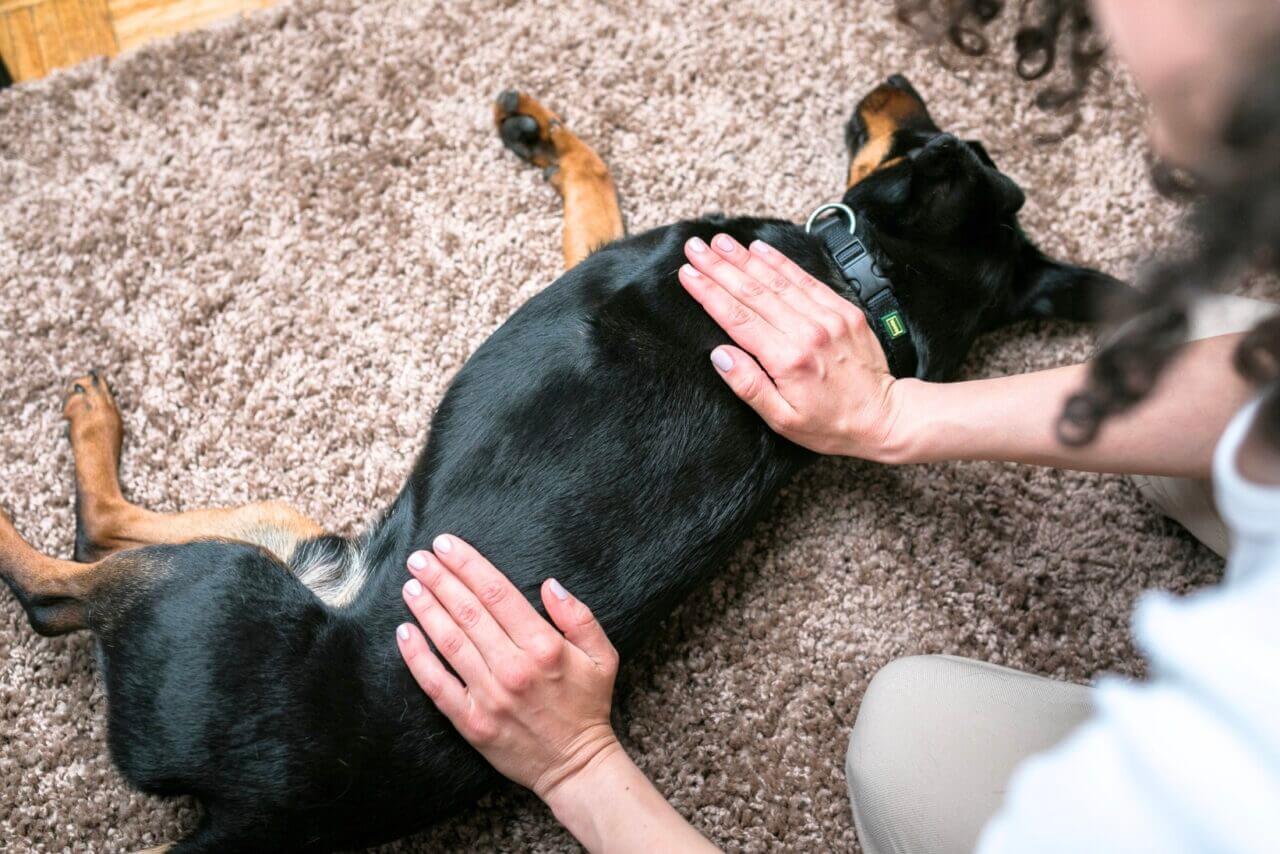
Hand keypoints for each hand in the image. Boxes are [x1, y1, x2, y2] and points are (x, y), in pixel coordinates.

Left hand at [396, 535, 621, 800]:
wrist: (576, 766)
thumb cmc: (588, 706)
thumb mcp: (603, 655)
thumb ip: (578, 616)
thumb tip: (549, 584)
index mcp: (544, 646)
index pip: (497, 593)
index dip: (468, 564)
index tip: (446, 545)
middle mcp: (513, 667)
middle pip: (468, 611)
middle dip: (440, 579)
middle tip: (419, 557)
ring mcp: (489, 696)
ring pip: (450, 642)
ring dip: (427, 610)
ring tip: (410, 586)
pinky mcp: (472, 722)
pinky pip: (437, 685)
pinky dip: (418, 658)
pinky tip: (405, 634)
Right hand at [678, 233, 913, 460]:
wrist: (884, 417)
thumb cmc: (830, 425)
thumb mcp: (782, 420)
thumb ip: (749, 386)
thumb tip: (720, 355)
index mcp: (788, 360)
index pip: (738, 318)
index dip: (709, 293)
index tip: (688, 274)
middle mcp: (808, 332)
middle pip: (753, 292)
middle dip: (719, 267)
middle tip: (694, 247)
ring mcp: (828, 317)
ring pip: (778, 280)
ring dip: (745, 258)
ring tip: (719, 241)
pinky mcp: (844, 310)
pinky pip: (806, 279)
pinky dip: (782, 262)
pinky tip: (760, 249)